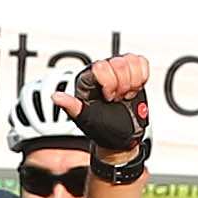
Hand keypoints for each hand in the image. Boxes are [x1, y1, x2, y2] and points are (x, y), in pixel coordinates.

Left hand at [71, 53, 155, 176]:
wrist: (122, 137)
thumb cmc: (102, 128)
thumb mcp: (85, 119)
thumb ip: (72, 106)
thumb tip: (55, 97)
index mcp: (88, 78)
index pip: (101, 67)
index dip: (109, 84)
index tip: (109, 99)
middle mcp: (102, 70)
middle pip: (119, 62)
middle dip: (123, 85)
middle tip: (118, 99)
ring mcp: (118, 70)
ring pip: (131, 60)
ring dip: (133, 82)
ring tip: (125, 95)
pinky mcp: (133, 71)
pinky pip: (142, 62)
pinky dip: (142, 77)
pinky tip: (134, 89)